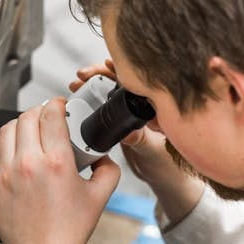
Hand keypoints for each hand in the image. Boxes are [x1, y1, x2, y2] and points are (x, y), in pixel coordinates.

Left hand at [0, 98, 120, 243]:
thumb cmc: (69, 230)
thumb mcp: (100, 196)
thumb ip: (108, 169)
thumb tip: (102, 154)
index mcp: (55, 162)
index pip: (50, 114)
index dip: (57, 104)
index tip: (60, 107)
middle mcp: (27, 164)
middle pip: (26, 117)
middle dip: (39, 112)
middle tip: (47, 118)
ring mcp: (5, 175)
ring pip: (7, 131)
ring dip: (21, 127)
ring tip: (32, 134)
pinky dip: (10, 153)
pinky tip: (21, 162)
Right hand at [70, 59, 204, 225]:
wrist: (161, 179)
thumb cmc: (166, 165)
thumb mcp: (151, 153)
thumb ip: (140, 141)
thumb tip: (127, 132)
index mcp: (155, 104)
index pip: (138, 78)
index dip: (121, 68)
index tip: (106, 65)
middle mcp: (142, 103)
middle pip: (119, 79)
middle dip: (99, 73)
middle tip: (82, 75)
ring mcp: (129, 111)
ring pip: (108, 89)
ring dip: (91, 83)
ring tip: (76, 83)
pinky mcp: (119, 120)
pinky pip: (103, 103)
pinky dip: (89, 97)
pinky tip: (78, 94)